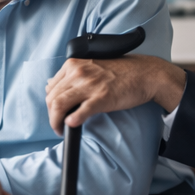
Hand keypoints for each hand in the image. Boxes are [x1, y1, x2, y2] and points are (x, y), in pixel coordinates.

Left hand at [46, 55, 161, 134]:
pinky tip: (72, 125)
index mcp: (74, 65)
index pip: (50, 87)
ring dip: (56, 122)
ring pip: (60, 105)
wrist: (144, 74)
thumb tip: (53, 85)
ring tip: (60, 129)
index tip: (55, 113)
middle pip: (52, 98)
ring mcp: (90, 85)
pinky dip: (72, 121)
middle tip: (56, 125)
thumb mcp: (91, 66)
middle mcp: (78, 73)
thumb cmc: (120, 71)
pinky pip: (80, 112)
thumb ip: (73, 75)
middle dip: (51, 116)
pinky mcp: (102, 98)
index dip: (50, 104)